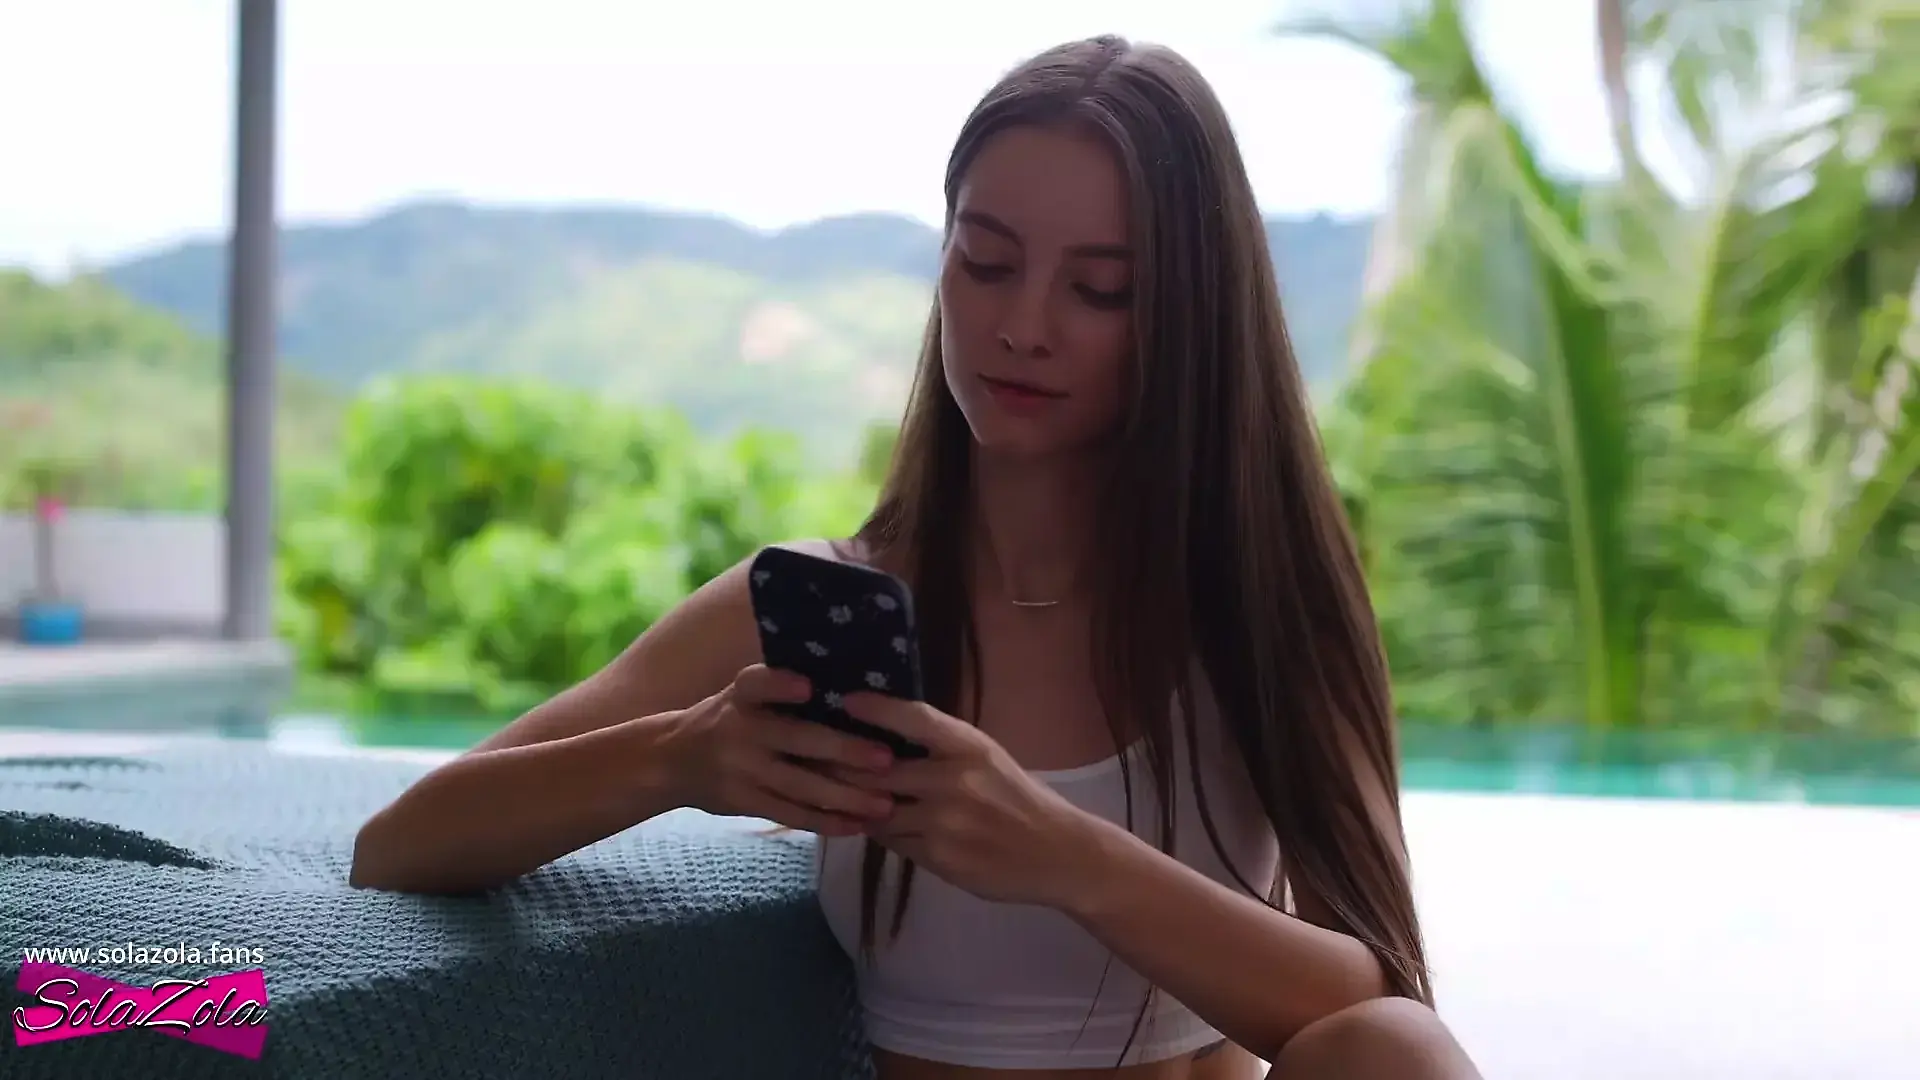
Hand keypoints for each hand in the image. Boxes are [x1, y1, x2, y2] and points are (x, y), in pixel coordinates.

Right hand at [673, 665, 898, 836]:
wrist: (670, 761)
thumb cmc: (727, 719)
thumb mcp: (741, 695)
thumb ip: (779, 689)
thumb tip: (849, 685)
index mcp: (742, 696)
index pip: (757, 683)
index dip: (780, 684)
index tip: (807, 685)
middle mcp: (742, 731)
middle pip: (797, 740)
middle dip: (844, 751)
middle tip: (886, 759)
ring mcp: (743, 770)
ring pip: (801, 785)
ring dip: (846, 797)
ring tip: (885, 804)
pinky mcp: (745, 802)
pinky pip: (791, 814)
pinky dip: (826, 822)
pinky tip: (857, 826)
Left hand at [840, 692, 1101, 908]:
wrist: (1058, 853)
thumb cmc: (1018, 799)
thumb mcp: (988, 759)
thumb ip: (942, 749)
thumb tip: (883, 739)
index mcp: (969, 747)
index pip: (914, 718)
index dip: (877, 708)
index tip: (847, 701)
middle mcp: (954, 780)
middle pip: (878, 769)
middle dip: (843, 766)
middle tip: (818, 757)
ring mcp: (944, 822)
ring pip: (878, 810)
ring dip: (857, 805)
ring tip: (834, 794)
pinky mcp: (939, 857)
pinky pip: (893, 841)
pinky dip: (880, 832)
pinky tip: (872, 825)